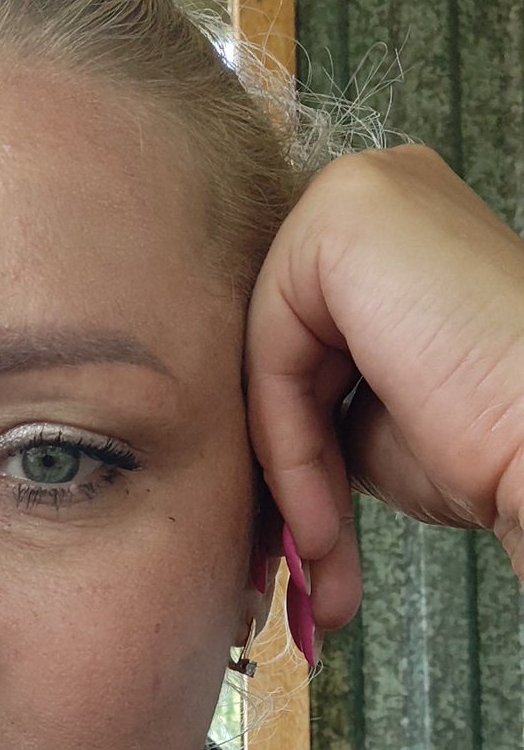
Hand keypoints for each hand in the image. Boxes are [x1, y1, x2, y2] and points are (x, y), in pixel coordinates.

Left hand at [244, 145, 523, 631]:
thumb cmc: (493, 439)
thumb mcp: (378, 421)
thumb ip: (314, 401)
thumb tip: (257, 447)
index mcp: (395, 229)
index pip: (302, 342)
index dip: (297, 449)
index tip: (308, 542)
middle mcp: (379, 190)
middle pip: (278, 346)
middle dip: (287, 468)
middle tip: (304, 560)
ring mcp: (360, 188)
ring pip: (269, 356)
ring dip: (290, 475)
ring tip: (320, 554)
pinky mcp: (343, 210)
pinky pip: (273, 349)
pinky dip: (288, 444)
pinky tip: (321, 515)